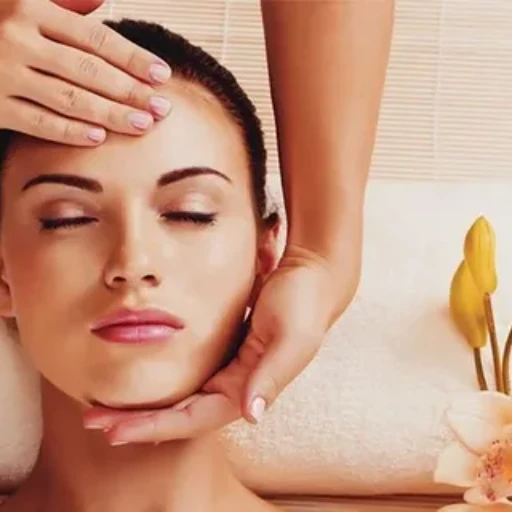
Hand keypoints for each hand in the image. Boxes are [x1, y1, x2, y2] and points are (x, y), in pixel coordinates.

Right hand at [0, 0, 171, 145]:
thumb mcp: (23, 0)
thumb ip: (63, 4)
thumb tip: (103, 3)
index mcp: (30, 7)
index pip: (95, 38)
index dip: (132, 58)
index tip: (161, 75)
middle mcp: (17, 39)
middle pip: (89, 71)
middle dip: (130, 91)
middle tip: (162, 108)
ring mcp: (3, 74)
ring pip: (69, 100)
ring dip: (111, 115)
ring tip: (143, 124)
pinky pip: (39, 123)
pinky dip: (70, 132)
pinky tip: (99, 138)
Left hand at [83, 246, 356, 443]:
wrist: (310, 277)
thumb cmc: (303, 305)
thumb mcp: (291, 338)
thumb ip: (271, 377)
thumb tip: (250, 415)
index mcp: (248, 388)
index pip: (195, 419)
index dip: (156, 428)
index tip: (115, 432)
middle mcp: (235, 385)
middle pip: (179, 414)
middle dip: (137, 422)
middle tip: (94, 421)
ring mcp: (227, 368)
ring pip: (179, 397)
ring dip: (143, 405)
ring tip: (103, 406)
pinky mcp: (223, 349)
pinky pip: (185, 373)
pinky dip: (159, 380)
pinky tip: (135, 377)